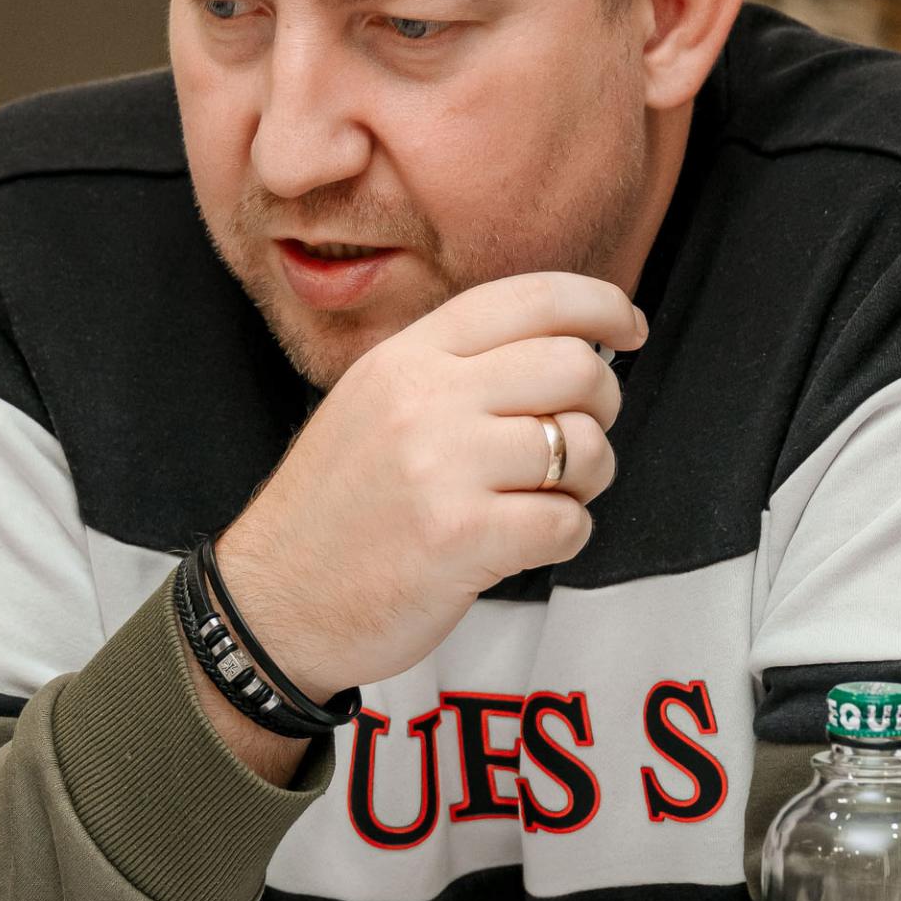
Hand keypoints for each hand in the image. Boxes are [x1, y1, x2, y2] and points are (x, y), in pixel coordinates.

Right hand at [218, 271, 643, 696]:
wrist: (273, 602)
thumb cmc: (335, 511)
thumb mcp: (373, 403)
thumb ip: (454, 369)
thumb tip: (565, 347)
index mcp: (407, 358)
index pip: (530, 297)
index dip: (600, 305)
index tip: (626, 327)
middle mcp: (426, 400)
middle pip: (574, 366)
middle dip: (602, 405)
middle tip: (579, 438)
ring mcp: (443, 468)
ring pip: (582, 446)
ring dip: (589, 479)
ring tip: (549, 498)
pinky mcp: (462, 539)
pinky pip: (568, 522)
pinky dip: (565, 536)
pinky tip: (525, 542)